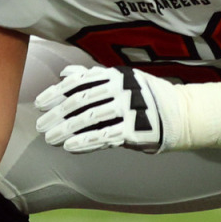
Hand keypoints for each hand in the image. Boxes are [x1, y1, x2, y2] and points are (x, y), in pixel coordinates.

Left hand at [35, 65, 173, 153]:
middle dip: (57, 114)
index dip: (56, 93)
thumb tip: (65, 74)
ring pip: (89, 118)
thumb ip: (93, 77)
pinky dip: (84, 142)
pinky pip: (104, 136)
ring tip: (50, 139)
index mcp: (115, 74)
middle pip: (80, 100)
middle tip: (41, 126)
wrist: (181, 113)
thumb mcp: (122, 80)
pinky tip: (70, 147)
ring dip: (66, 129)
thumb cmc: (145, 97)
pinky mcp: (135, 128)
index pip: (78, 81)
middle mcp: (121, 87)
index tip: (39, 104)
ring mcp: (128, 107)